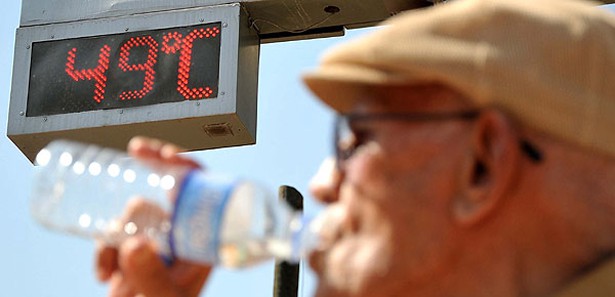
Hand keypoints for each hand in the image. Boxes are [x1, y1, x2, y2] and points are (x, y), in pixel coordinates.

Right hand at [95, 137, 212, 296]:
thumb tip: (134, 242)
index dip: (184, 164)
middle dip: (144, 183)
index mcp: (203, 237)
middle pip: (165, 189)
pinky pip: (113, 231)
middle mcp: (183, 231)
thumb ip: (151, 275)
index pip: (201, 190)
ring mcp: (157, 238)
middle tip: (135, 166)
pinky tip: (104, 273)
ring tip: (112, 268)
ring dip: (116, 232)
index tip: (161, 153)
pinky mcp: (133, 247)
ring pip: (134, 209)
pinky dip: (102, 249)